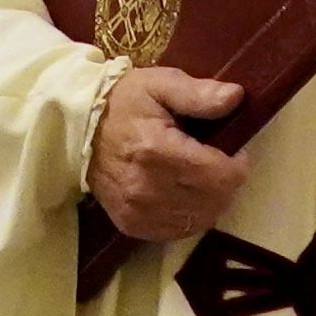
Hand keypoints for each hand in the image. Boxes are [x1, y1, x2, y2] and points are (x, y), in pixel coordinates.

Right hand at [91, 65, 251, 245]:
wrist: (78, 130)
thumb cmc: (124, 103)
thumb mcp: (160, 84)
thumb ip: (199, 94)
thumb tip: (237, 97)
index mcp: (157, 150)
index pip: (221, 175)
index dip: (237, 164)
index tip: (232, 149)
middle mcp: (147, 188)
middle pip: (215, 200)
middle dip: (226, 181)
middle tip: (217, 161)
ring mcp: (138, 212)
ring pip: (200, 219)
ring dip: (210, 200)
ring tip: (200, 176)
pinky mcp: (132, 225)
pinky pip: (179, 231)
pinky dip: (190, 215)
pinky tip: (184, 194)